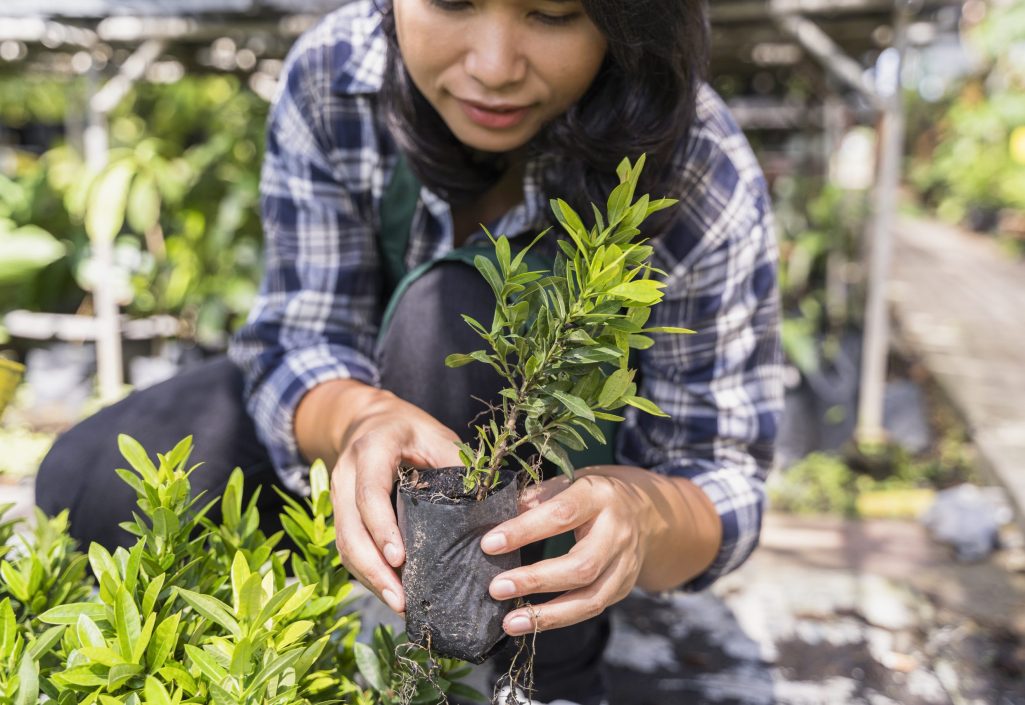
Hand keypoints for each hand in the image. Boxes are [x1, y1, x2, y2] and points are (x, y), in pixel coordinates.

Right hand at [325, 385, 461, 614]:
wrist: (371, 421)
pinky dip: (368, 573)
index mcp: (371, 450)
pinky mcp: (341, 515)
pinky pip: (348, 549)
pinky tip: (391, 592)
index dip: (382, 528)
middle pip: (350, 529)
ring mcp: (338, 496)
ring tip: (399, 605)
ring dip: (370, 578)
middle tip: (401, 599)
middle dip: (373, 568)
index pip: (369, 493)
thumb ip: (457, 466)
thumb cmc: (412, 430)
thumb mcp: (438, 436)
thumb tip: (492, 508)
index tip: (400, 559)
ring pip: (345, 545)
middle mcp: (346, 474)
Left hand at [479, 467, 655, 635]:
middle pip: (581, 566)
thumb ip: (536, 498)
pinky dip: (559, 619)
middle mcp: (617, 532)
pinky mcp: (623, 587)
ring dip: (547, 615)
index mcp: (599, 496)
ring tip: (510, 622)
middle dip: (535, 580)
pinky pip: (590, 608)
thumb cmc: (594, 494)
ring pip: (590, 598)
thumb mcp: (570, 481)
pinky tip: (531, 623)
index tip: (489, 544)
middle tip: (497, 588)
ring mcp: (625, 564)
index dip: (524, 531)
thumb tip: (496, 519)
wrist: (649, 512)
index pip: (561, 515)